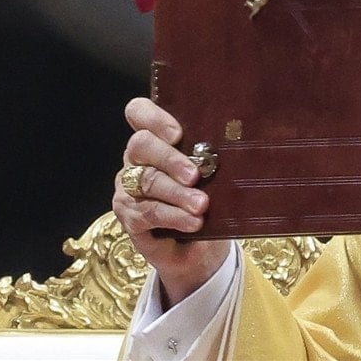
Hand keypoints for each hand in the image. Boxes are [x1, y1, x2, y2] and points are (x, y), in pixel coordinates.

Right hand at [112, 97, 229, 306]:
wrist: (201, 247)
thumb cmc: (210, 198)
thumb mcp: (215, 174)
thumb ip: (212, 158)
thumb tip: (232, 146)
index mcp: (156, 137)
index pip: (139, 112)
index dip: (154, 118)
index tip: (178, 134)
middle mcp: (137, 157)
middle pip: (141, 144)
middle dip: (170, 158)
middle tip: (196, 174)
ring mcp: (128, 186)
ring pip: (146, 180)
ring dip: (176, 193)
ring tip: (201, 204)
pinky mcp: (129, 215)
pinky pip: (148, 211)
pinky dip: (174, 216)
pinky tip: (193, 222)